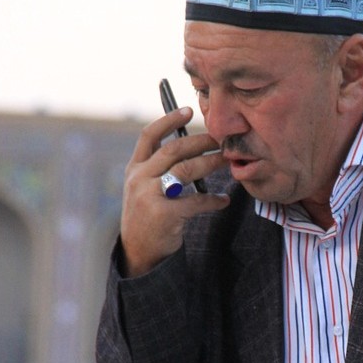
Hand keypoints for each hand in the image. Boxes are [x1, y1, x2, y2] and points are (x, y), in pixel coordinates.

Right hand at [120, 107, 228, 277]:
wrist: (139, 252)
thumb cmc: (150, 214)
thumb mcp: (145, 187)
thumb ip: (160, 167)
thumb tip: (195, 145)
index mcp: (135, 168)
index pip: (149, 136)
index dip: (169, 120)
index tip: (188, 110)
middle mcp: (139, 179)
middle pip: (174, 150)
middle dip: (201, 141)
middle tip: (221, 139)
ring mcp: (149, 196)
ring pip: (186, 170)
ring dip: (210, 163)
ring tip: (227, 162)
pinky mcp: (164, 214)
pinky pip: (195, 201)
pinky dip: (213, 200)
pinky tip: (224, 201)